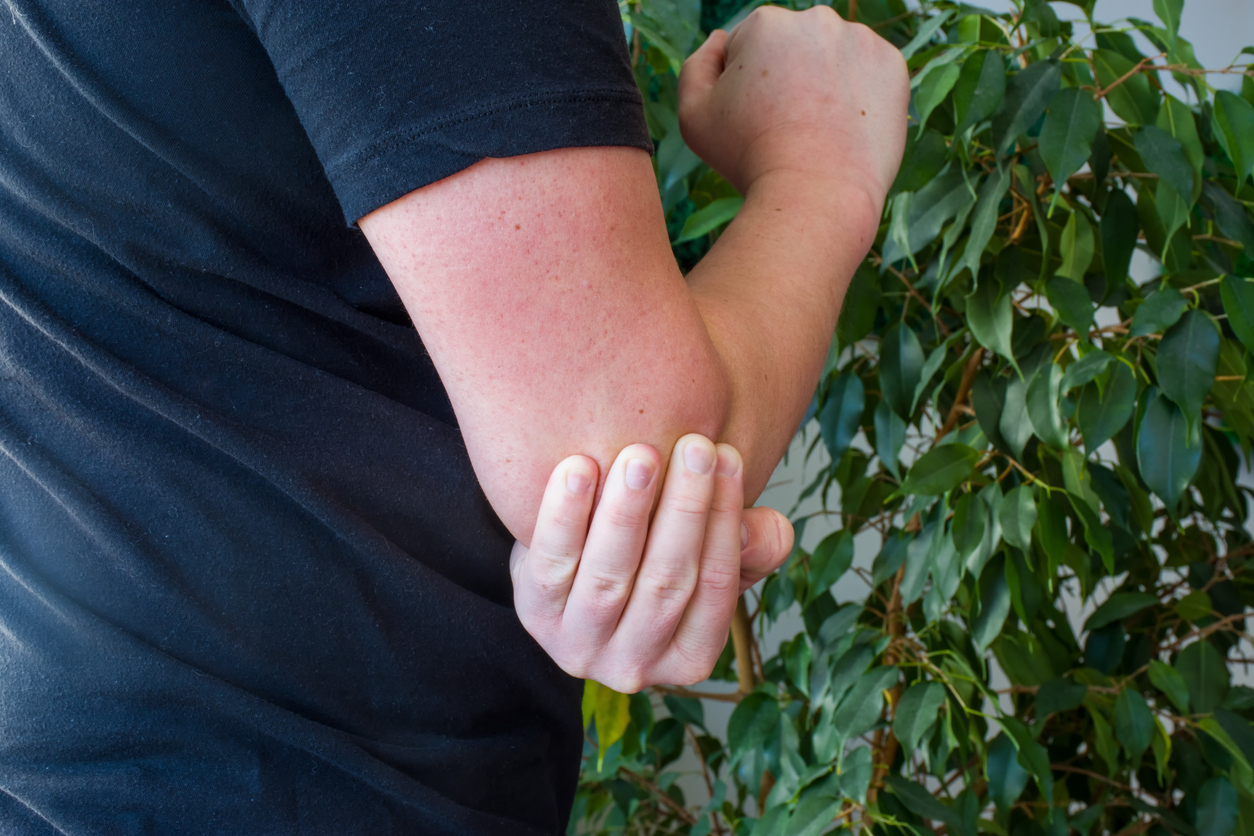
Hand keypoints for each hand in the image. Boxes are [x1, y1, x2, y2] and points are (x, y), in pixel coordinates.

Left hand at [509, 434, 791, 692]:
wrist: (575, 565)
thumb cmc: (654, 557)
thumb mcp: (704, 557)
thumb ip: (746, 545)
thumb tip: (773, 530)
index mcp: (689, 659)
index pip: (715, 589)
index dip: (725, 522)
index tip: (727, 457)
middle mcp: (635, 666)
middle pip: (666, 583)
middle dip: (684, 511)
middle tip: (694, 446)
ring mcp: (580, 648)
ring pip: (609, 578)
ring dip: (627, 513)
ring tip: (641, 456)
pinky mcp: (534, 616)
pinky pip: (551, 565)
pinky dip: (564, 516)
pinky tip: (578, 469)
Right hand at [677, 5, 908, 213]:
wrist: (815, 196)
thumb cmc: (747, 159)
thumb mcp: (694, 115)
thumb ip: (697, 66)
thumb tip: (719, 38)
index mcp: (767, 22)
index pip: (749, 48)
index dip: (744, 89)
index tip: (752, 122)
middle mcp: (818, 19)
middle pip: (793, 49)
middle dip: (786, 80)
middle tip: (784, 129)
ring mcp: (861, 41)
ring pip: (832, 60)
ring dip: (823, 85)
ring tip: (816, 133)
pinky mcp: (894, 67)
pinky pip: (867, 77)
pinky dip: (857, 98)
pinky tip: (843, 130)